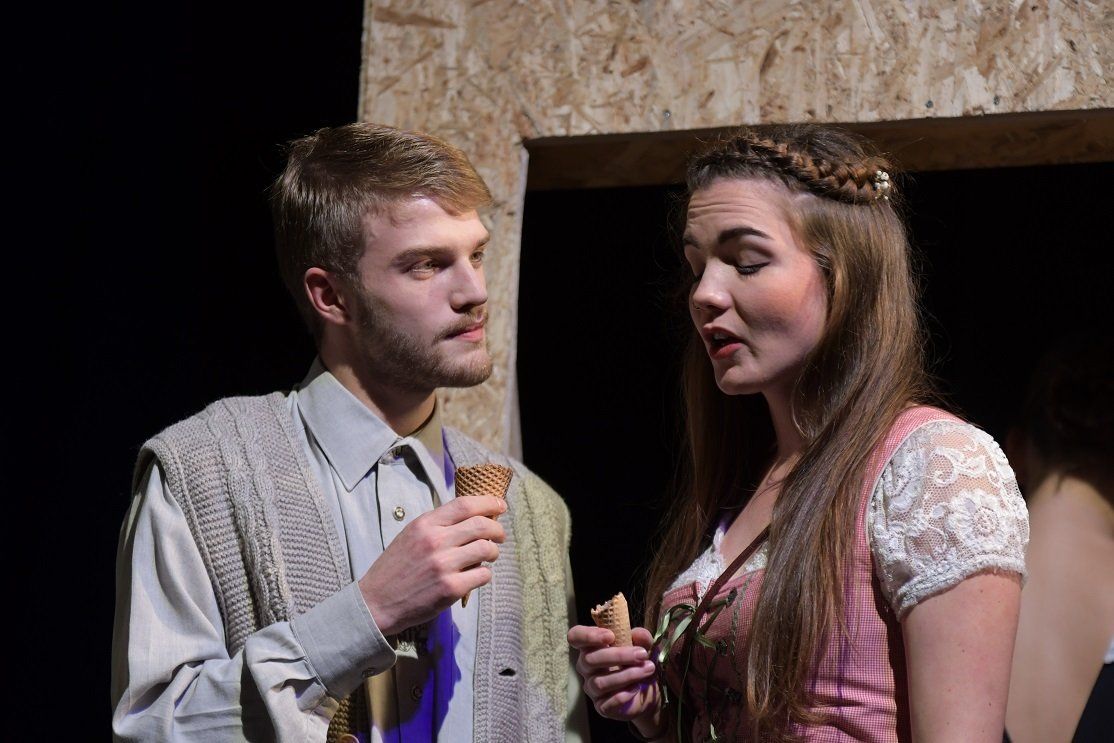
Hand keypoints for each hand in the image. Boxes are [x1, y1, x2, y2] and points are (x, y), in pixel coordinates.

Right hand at [359, 495, 505, 635]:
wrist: (376, 602)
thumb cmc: (395, 568)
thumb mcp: (410, 535)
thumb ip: (438, 525)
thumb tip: (472, 517)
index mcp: (425, 524)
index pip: (465, 504)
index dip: (488, 503)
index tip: (500, 505)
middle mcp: (436, 541)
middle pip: (481, 525)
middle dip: (497, 529)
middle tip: (500, 535)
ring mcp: (444, 565)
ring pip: (487, 549)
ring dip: (493, 552)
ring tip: (490, 555)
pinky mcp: (451, 588)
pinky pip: (483, 575)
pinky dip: (485, 574)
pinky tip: (477, 575)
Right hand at [568, 625, 660, 733]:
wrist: (648, 690)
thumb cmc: (639, 662)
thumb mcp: (644, 646)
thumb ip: (642, 638)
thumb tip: (639, 634)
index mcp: (591, 646)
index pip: (576, 637)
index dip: (588, 635)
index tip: (610, 636)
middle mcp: (586, 667)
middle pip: (589, 659)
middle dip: (619, 655)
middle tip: (642, 654)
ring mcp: (592, 688)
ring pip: (600, 682)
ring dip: (627, 675)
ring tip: (648, 669)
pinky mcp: (601, 706)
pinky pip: (607, 703)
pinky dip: (623, 695)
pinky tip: (636, 688)